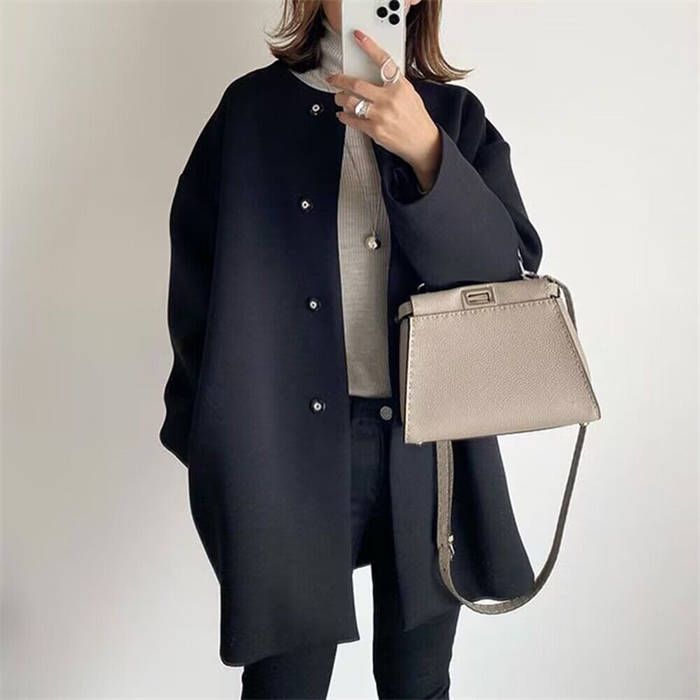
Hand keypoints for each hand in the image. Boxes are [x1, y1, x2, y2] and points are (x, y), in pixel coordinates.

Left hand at [325, 28, 440, 191]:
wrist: (422, 142)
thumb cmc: (415, 118)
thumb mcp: (409, 94)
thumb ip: (392, 84)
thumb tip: (373, 75)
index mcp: (399, 86)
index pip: (383, 61)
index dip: (369, 46)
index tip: (359, 37)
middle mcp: (389, 99)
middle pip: (357, 84)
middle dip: (339, 80)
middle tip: (332, 78)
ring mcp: (380, 115)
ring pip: (350, 102)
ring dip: (340, 98)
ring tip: (339, 97)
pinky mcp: (374, 130)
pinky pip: (352, 120)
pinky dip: (344, 116)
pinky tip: (342, 114)